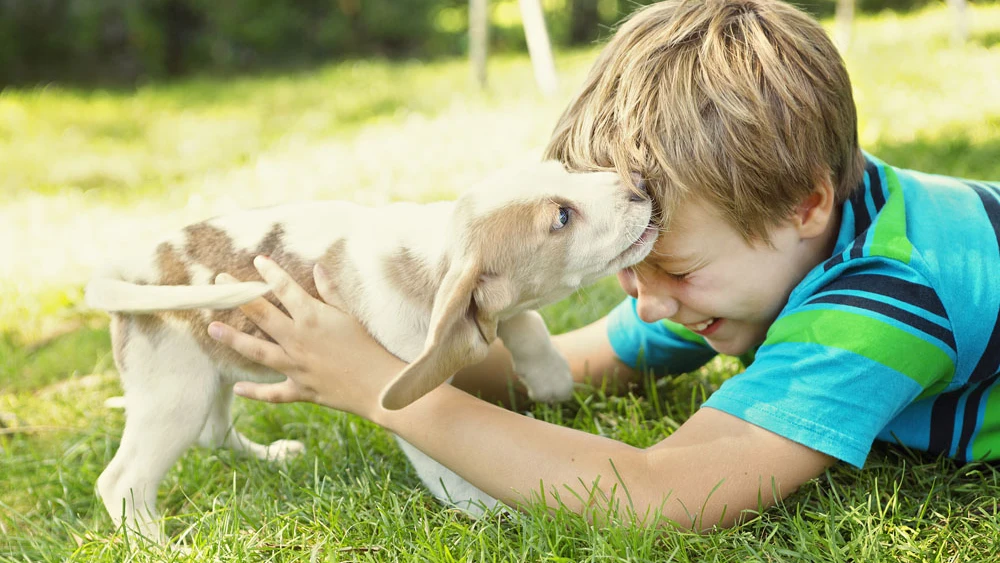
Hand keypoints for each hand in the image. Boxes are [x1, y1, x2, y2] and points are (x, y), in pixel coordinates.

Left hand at [207, 256, 404, 418]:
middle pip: (261, 314)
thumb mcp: (350, 315)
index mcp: (313, 318)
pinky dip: (255, 392)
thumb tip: (317, 268)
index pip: (285, 289)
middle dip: (239, 296)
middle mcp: (298, 340)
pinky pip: (273, 392)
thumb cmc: (368, 347)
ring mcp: (296, 366)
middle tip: (219, 283)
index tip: (258, 260)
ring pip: (257, 351)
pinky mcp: (300, 389)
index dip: (270, 273)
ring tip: (213, 328)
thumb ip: (331, 292)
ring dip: (233, 339)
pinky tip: (237, 387)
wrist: (379, 386)